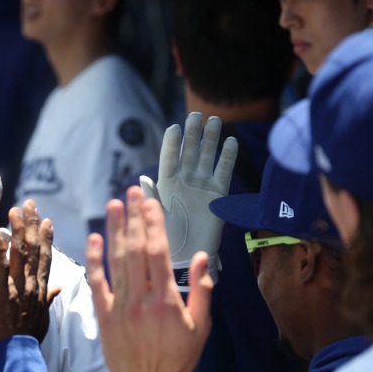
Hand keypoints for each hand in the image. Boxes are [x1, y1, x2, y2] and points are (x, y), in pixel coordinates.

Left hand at [0, 200, 59, 350]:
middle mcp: (32, 284)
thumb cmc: (27, 338)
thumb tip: (58, 288)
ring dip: (18, 229)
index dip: (47, 238)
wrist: (16, 353)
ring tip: (15, 210)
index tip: (46, 221)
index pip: (46, 258)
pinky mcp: (1, 292)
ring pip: (20, 253)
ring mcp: (17, 287)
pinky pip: (0, 267)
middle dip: (32, 224)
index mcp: (41, 289)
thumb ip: (49, 300)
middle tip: (29, 204)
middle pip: (35, 249)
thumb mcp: (43, 318)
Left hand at [86, 187, 212, 371]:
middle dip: (134, 218)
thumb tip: (200, 257)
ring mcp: (120, 306)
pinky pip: (98, 283)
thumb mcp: (201, 326)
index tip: (151, 202)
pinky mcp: (104, 316)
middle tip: (130, 192)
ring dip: (115, 230)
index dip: (154, 223)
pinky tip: (94, 238)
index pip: (158, 252)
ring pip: (116, 261)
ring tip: (114, 205)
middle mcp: (141, 298)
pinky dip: (95, 260)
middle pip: (135, 249)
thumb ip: (201, 290)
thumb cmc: (178, 358)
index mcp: (167, 299)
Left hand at [140, 112, 236, 286]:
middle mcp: (185, 181)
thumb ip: (152, 197)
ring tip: (215, 121)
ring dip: (211, 139)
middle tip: (196, 115)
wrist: (187, 256)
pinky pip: (224, 172)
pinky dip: (227, 157)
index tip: (174, 127)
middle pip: (189, 152)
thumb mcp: (156, 217)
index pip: (169, 159)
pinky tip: (230, 142)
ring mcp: (202, 185)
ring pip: (207, 157)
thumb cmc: (166, 238)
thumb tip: (142, 180)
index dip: (172, 144)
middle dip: (193, 134)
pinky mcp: (218, 193)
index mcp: (167, 184)